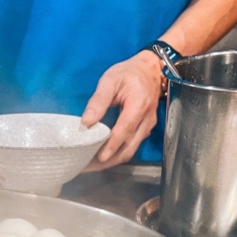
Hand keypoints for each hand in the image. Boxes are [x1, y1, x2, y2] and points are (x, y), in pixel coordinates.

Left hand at [80, 51, 162, 169]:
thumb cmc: (129, 73)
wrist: (151, 69)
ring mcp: (148, 125)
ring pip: (131, 149)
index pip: (124, 131)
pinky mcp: (146, 128)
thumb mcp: (110, 80)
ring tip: (94, 165)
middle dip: (109, 160)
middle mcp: (146, 119)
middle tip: (89, 167)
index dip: (111, 147)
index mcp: (138, 106)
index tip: (97, 159)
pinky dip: (119, 153)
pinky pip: (133, 145)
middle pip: (129, 147)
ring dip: (113, 160)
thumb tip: (85, 123)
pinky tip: (105, 155)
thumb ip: (98, 101)